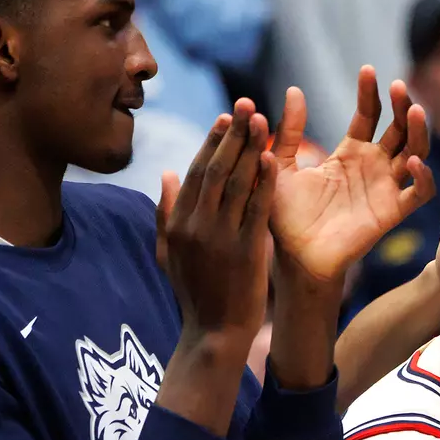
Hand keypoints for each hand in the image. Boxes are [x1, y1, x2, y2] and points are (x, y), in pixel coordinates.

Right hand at [158, 98, 275, 343]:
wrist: (214, 334)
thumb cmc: (195, 294)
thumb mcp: (170, 253)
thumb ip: (166, 213)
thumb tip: (166, 173)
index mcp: (178, 222)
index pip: (195, 172)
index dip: (211, 142)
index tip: (226, 118)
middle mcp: (196, 225)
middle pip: (214, 169)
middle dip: (232, 135)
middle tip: (246, 105)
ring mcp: (220, 237)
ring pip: (235, 183)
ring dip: (249, 148)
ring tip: (262, 120)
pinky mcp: (246, 251)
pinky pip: (256, 208)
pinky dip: (264, 182)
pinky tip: (274, 158)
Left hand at [268, 67, 437, 285]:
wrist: (295, 256)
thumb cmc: (285, 216)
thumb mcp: (280, 164)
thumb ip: (290, 130)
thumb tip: (294, 89)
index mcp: (349, 154)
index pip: (369, 116)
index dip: (370, 94)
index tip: (368, 71)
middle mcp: (373, 168)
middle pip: (398, 129)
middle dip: (401, 106)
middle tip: (398, 87)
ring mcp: (385, 189)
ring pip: (415, 153)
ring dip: (418, 132)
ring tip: (413, 111)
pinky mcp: (392, 213)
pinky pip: (419, 193)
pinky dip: (423, 176)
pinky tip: (412, 161)